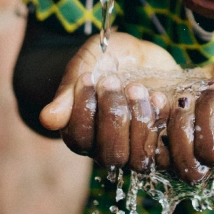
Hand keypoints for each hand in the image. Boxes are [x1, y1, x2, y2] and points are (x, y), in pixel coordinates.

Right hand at [39, 32, 179, 166]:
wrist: (142, 55)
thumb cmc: (108, 59)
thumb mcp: (87, 63)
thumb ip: (69, 90)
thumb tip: (47, 120)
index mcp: (82, 132)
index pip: (79, 139)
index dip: (84, 109)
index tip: (89, 76)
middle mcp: (107, 147)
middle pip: (110, 155)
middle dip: (113, 114)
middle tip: (113, 80)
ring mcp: (135, 148)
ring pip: (138, 158)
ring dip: (139, 120)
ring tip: (138, 87)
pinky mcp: (162, 142)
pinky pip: (165, 151)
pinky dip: (162, 121)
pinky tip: (159, 95)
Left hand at [138, 52, 213, 183]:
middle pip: (210, 153)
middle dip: (207, 113)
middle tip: (213, 87)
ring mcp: (204, 163)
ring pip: (186, 161)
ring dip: (182, 122)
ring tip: (187, 96)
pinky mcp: (178, 155)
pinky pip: (161, 157)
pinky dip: (158, 127)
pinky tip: (162, 101)